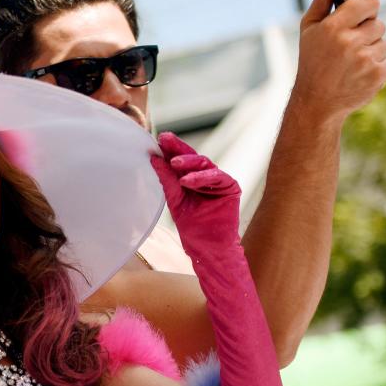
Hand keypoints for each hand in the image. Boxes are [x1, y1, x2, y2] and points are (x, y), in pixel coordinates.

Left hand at [150, 133, 240, 254]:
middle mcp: (206, 176)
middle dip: (178, 148)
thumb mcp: (175, 200)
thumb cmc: (192, 226)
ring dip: (189, 162)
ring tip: (174, 163)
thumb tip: (154, 159)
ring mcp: (219, 180)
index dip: (170, 148)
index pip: (181, 159)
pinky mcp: (231, 187)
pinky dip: (201, 178)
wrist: (208, 247)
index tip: (158, 138)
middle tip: (164, 140)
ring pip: (204, 164)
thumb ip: (167, 180)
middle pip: (192, 157)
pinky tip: (187, 180)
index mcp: (192, 178)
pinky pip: (217, 177)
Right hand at [289, 0, 385, 122]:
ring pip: (383, 42)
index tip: (361, 14)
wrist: (316, 102)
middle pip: (378, 23)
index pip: (368, 2)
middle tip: (349, 46)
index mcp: (333, 27)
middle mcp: (349, 42)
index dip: (367, 7)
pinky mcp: (377, 74)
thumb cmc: (312, 61)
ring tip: (351, 62)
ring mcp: (365, 59)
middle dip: (367, 32)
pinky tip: (358, 73)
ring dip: (371, 49)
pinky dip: (375, 66)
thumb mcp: (310, 29)